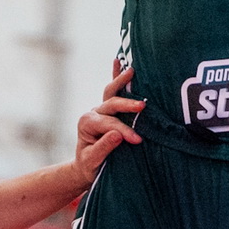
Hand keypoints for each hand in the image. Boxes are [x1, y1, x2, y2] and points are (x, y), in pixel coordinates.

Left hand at [71, 67, 143, 181]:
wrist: (86, 167)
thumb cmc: (90, 166)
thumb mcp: (93, 161)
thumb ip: (104, 147)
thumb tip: (118, 133)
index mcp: (87, 123)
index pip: (110, 124)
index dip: (124, 130)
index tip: (137, 140)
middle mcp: (93, 112)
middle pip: (111, 104)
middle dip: (127, 105)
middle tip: (142, 106)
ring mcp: (101, 109)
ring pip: (111, 92)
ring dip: (121, 80)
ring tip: (132, 71)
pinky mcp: (108, 109)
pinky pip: (113, 89)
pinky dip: (116, 76)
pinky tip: (118, 60)